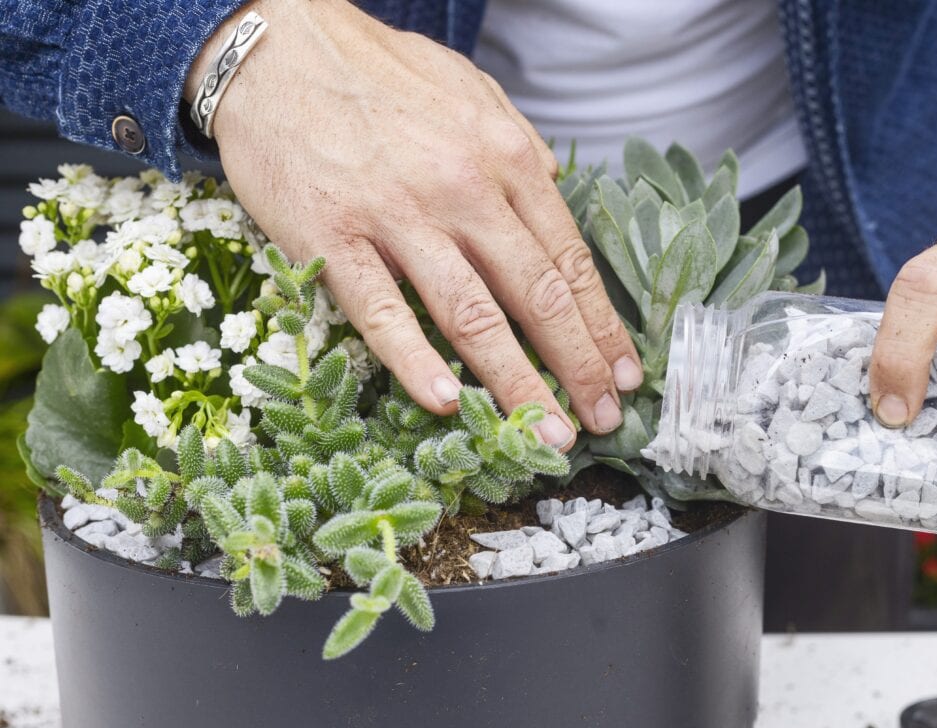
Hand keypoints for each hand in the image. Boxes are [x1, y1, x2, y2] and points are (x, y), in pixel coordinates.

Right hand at [185, 0, 642, 449]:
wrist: (277, 48)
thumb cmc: (380, 76)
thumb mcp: (473, 95)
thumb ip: (519, 150)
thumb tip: (555, 194)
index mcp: (505, 159)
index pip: (568, 260)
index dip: (600, 326)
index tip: (623, 374)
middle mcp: (463, 189)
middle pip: (536, 296)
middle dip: (577, 368)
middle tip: (602, 420)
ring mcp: (396, 215)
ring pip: (471, 315)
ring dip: (516, 384)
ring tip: (546, 435)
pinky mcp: (331, 236)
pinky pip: (380, 310)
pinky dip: (414, 360)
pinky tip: (445, 403)